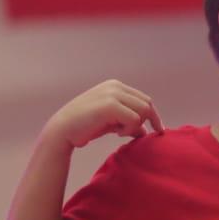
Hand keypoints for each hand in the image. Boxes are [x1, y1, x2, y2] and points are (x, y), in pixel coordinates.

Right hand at [44, 79, 161, 148]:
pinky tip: (116, 132)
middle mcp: (115, 86)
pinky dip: (129, 130)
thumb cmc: (85, 128)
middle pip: (147, 104)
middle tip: (127, 133)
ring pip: (144, 111)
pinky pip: (135, 119)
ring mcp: (113, 94)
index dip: (153, 116)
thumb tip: (146, 131)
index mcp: (115, 86)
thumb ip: (128, 122)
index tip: (156, 130)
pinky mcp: (110, 105)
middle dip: (145, 121)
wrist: (62, 130)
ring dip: (135, 125)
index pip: (144, 99)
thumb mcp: (111, 122)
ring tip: (118, 131)